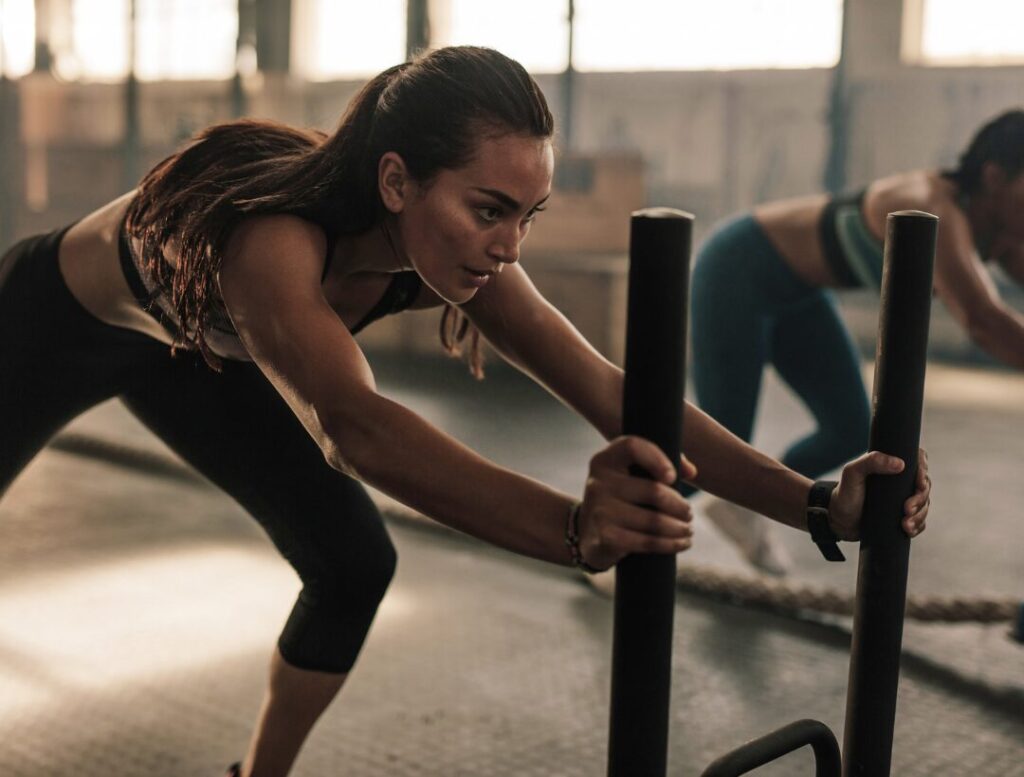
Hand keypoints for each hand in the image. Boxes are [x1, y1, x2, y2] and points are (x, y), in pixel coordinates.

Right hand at [575, 436, 695, 570]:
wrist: (587, 534)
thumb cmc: (620, 499)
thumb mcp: (630, 475)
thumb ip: (659, 464)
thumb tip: (691, 472)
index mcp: (605, 461)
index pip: (632, 446)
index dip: (657, 458)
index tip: (673, 477)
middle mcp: (598, 482)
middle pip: (653, 491)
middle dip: (680, 505)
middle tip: (688, 513)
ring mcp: (600, 511)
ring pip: (654, 521)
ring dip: (679, 528)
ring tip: (687, 529)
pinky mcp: (606, 537)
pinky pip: (648, 542)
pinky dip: (671, 544)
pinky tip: (682, 542)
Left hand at [829, 447, 930, 540]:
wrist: (838, 520)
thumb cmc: (845, 493)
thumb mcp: (852, 473)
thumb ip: (871, 461)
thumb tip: (900, 464)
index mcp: (890, 465)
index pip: (917, 461)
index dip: (923, 471)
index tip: (919, 483)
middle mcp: (900, 481)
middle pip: (924, 486)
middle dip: (920, 499)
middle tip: (907, 509)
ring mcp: (903, 499)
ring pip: (924, 505)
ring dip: (920, 515)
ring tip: (905, 524)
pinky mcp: (903, 516)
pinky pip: (920, 521)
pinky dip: (918, 526)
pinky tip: (908, 530)